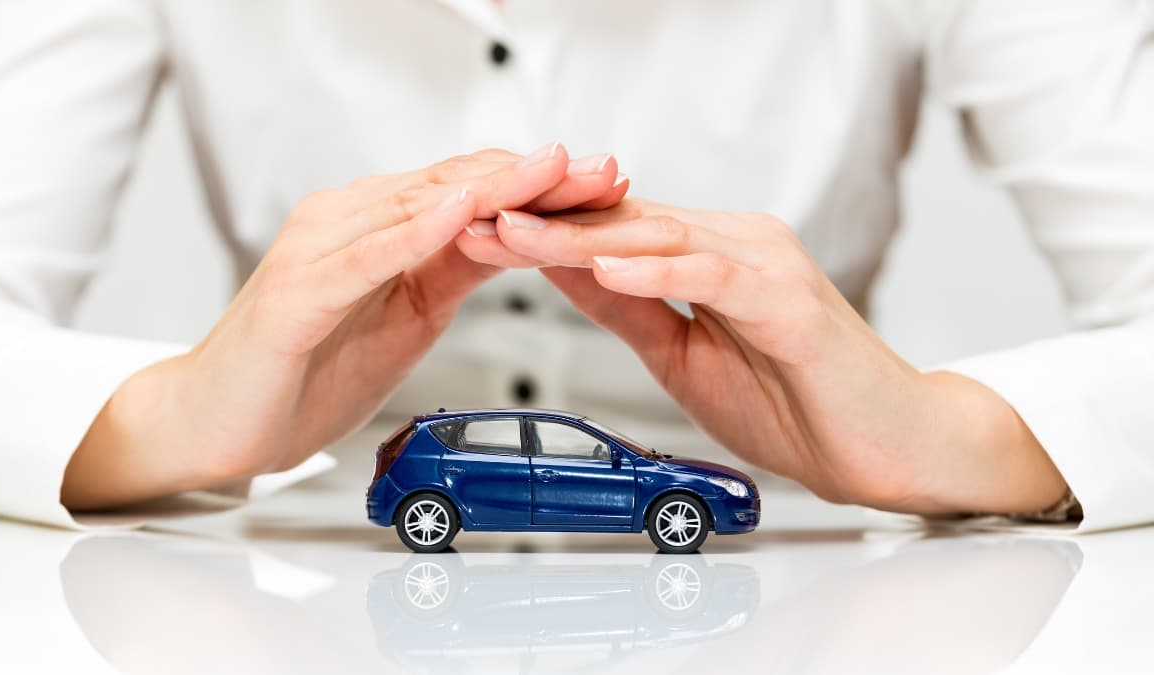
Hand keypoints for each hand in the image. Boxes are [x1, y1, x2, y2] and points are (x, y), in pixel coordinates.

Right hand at [61, 144, 626, 509]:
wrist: (217, 421)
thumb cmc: (304, 369)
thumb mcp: (407, 317)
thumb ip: (450, 270)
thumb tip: (513, 239)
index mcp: (378, 228)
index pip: (470, 190)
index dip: (541, 184)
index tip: (605, 183)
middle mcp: (348, 222)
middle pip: (456, 185)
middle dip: (536, 177)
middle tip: (602, 168)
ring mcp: (319, 251)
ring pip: (417, 208)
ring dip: (492, 190)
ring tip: (551, 171)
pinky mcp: (296, 293)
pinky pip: (364, 256)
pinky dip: (413, 233)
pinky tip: (457, 215)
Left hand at [464, 199, 1067, 514]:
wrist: (886, 450)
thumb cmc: (798, 406)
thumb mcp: (683, 357)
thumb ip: (631, 309)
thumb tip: (567, 272)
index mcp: (708, 258)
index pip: (612, 232)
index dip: (542, 232)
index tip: (478, 234)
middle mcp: (736, 246)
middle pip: (625, 223)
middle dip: (544, 223)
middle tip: (473, 217)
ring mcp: (766, 266)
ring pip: (659, 238)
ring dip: (581, 237)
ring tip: (517, 234)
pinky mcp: (791, 301)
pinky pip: (714, 276)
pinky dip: (659, 269)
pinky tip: (609, 266)